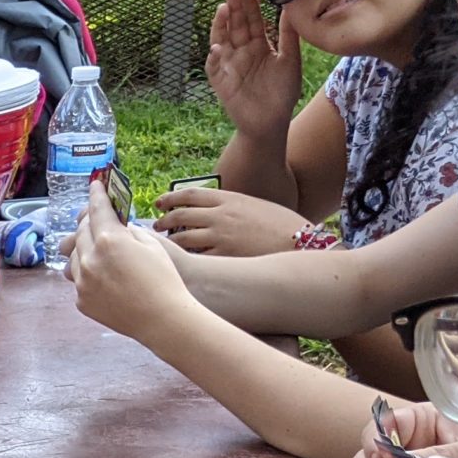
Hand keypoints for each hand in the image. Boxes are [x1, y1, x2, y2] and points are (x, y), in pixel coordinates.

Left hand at [63, 176, 193, 345]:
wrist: (162, 318)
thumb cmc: (164, 278)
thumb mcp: (150, 243)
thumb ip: (126, 230)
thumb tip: (114, 226)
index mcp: (109, 240)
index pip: (97, 210)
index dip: (96, 195)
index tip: (95, 185)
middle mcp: (89, 260)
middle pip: (80, 233)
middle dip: (89, 222)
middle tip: (98, 218)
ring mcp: (82, 283)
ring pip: (73, 258)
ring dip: (84, 249)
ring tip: (99, 250)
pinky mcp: (82, 301)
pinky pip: (79, 281)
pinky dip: (87, 274)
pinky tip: (103, 276)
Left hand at [150, 186, 310, 257]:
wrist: (301, 243)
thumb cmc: (282, 226)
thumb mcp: (256, 206)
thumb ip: (232, 207)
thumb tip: (212, 214)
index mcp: (229, 198)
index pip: (191, 194)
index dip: (171, 198)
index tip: (160, 202)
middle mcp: (221, 215)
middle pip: (181, 215)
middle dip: (163, 221)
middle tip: (155, 226)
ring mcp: (220, 236)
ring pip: (182, 237)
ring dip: (169, 242)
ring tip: (164, 246)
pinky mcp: (223, 256)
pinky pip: (195, 258)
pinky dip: (185, 259)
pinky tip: (180, 263)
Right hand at [202, 0, 300, 141]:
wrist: (271, 122)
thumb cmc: (282, 93)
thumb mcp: (290, 60)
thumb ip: (289, 35)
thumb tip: (290, 7)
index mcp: (259, 45)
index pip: (252, 20)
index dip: (249, 4)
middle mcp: (242, 52)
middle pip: (236, 25)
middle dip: (234, 7)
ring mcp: (229, 65)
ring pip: (222, 40)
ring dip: (221, 25)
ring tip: (223, 8)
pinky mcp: (221, 81)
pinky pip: (214, 67)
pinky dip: (214, 58)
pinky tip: (217, 48)